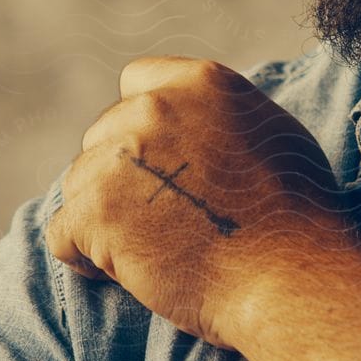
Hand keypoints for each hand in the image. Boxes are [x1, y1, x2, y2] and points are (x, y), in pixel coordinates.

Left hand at [45, 56, 351, 347]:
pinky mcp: (94, 212)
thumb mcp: (273, 134)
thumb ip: (221, 113)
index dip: (147, 127)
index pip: (138, 82)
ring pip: (80, 183)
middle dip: (125, 174)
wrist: (291, 277)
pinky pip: (62, 233)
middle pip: (104, 135)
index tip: (168, 165)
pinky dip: (87, 256)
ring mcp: (118, 159)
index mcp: (200, 83)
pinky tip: (131, 270)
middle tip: (168, 218)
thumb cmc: (297, 216)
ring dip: (106, 217)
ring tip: (158, 249)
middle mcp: (153, 109)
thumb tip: (191, 118)